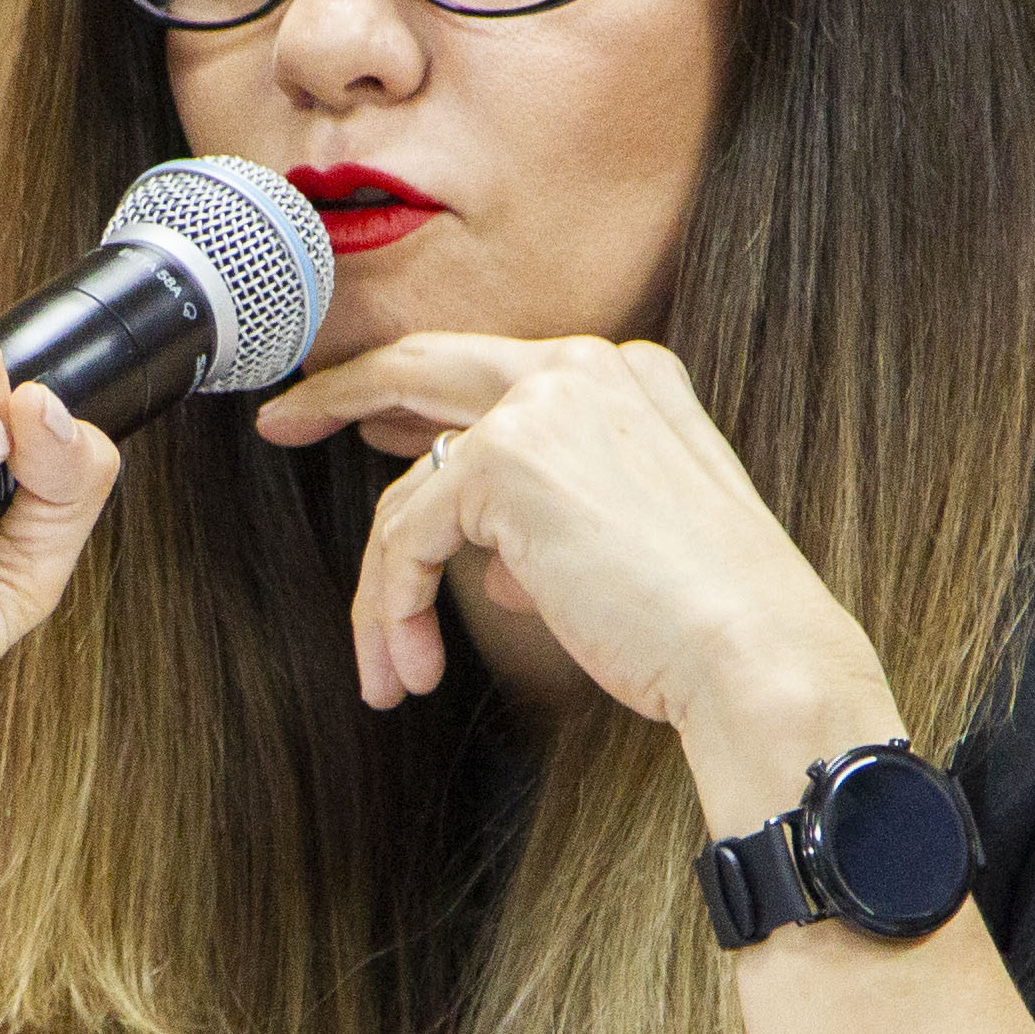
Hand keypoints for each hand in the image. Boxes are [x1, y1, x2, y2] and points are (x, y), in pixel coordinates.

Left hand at [253, 333, 900, 772]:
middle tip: (280, 423)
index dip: (415, 396)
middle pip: (423, 363)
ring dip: (384, 591)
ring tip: (390, 670)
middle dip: (341, 391)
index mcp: (631, 375)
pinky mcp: (502, 459)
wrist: (755, 656)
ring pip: (409, 490)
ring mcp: (543, 403)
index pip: (490, 370)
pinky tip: (412, 669)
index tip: (360, 420)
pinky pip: (404, 536)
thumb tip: (487, 559)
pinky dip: (392, 608)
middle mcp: (586, 367)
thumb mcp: (624, 548)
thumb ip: (551, 525)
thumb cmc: (705, 624)